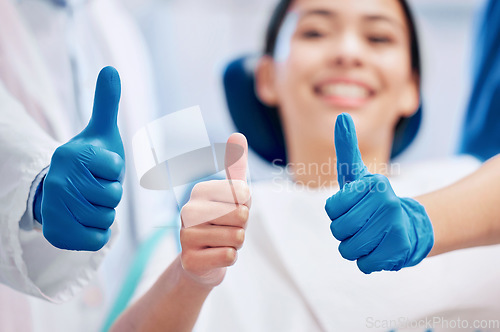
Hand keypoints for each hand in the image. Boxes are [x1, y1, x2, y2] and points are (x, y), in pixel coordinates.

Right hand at [33, 66, 124, 250]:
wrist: (63, 192)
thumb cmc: (91, 162)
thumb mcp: (101, 132)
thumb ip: (106, 103)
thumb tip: (111, 69)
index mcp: (73, 154)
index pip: (116, 169)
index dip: (114, 171)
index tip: (100, 168)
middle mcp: (60, 181)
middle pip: (113, 196)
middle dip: (110, 193)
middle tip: (95, 187)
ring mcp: (56, 208)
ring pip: (106, 218)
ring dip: (104, 212)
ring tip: (89, 202)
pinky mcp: (57, 234)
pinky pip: (97, 239)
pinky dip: (97, 232)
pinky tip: (84, 220)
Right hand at [179, 133, 249, 286]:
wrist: (203, 260)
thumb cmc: (222, 222)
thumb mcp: (233, 194)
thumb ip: (236, 166)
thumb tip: (237, 134)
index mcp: (200, 191)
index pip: (244, 195)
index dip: (246, 206)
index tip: (231, 211)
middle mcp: (188, 210)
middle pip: (241, 216)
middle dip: (242, 227)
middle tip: (227, 229)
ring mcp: (185, 236)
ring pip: (237, 238)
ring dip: (236, 244)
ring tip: (221, 242)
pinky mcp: (189, 260)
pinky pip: (229, 256)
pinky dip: (229, 258)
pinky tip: (215, 256)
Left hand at [324, 113, 433, 272]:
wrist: (410, 225)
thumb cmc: (373, 199)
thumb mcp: (359, 174)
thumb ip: (347, 148)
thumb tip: (342, 117)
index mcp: (374, 184)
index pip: (332, 209)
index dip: (338, 213)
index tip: (354, 207)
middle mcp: (386, 203)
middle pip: (338, 230)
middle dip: (344, 231)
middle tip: (361, 224)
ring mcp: (394, 227)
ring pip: (348, 250)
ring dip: (355, 247)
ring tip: (371, 236)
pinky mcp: (399, 250)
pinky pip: (364, 264)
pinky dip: (368, 260)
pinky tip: (380, 248)